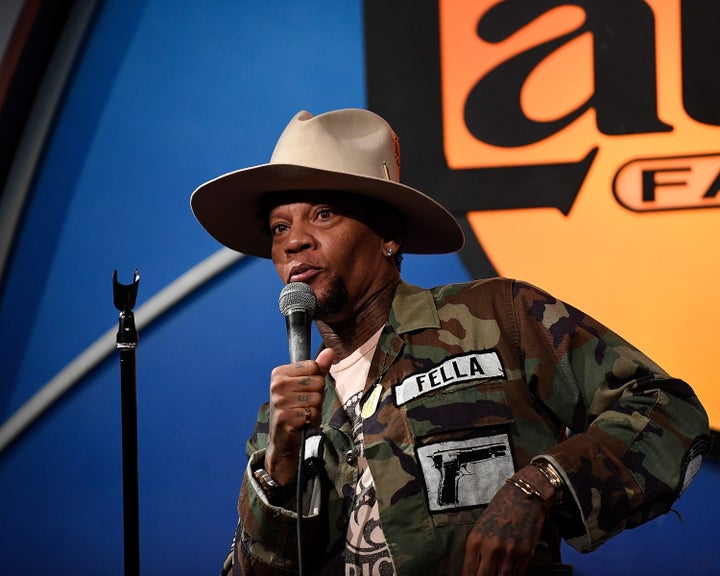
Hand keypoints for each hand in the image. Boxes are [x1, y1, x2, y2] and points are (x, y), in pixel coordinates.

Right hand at [265, 347, 333, 483]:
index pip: (314, 366)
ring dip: (315, 409)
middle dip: (317, 396)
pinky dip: (312, 420)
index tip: (305, 391)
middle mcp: (277, 385)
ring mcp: (280, 401)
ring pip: (317, 398)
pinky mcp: (285, 417)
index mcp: (279, 373)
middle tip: (304, 405)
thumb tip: (330, 351)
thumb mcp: (307, 386)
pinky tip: (302, 423)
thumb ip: (319, 368)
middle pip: (317, 382)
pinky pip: (313, 413)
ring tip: (303, 414)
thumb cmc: (297, 409)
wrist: (283, 439)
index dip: (316, 380)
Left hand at [462, 465, 554, 575]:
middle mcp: (491, 548)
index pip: (468, 572)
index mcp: (475, 540)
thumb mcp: (481, 527)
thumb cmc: (500, 509)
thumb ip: (477, 549)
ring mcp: (509, 552)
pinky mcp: (525, 554)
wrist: (524, 496)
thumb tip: (474, 570)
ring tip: (496, 575)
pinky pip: (517, 575)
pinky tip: (509, 574)